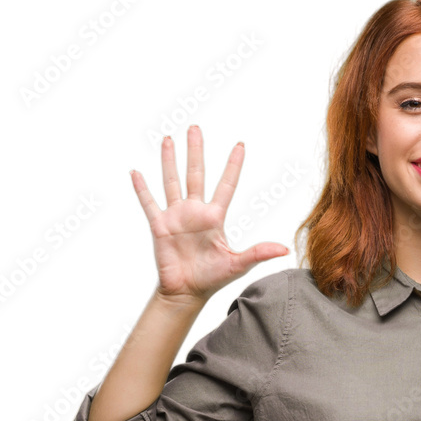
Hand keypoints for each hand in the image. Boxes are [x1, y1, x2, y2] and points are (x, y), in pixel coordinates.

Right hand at [130, 125, 289, 303]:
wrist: (187, 293)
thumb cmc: (212, 279)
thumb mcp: (238, 264)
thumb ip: (259, 253)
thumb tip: (284, 249)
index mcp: (215, 217)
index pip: (226, 185)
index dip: (233, 165)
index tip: (240, 145)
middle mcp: (195, 212)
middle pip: (196, 174)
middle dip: (196, 151)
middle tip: (195, 128)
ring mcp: (176, 217)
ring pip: (172, 181)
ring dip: (169, 160)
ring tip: (169, 139)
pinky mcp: (159, 226)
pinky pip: (149, 203)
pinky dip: (142, 188)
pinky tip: (135, 172)